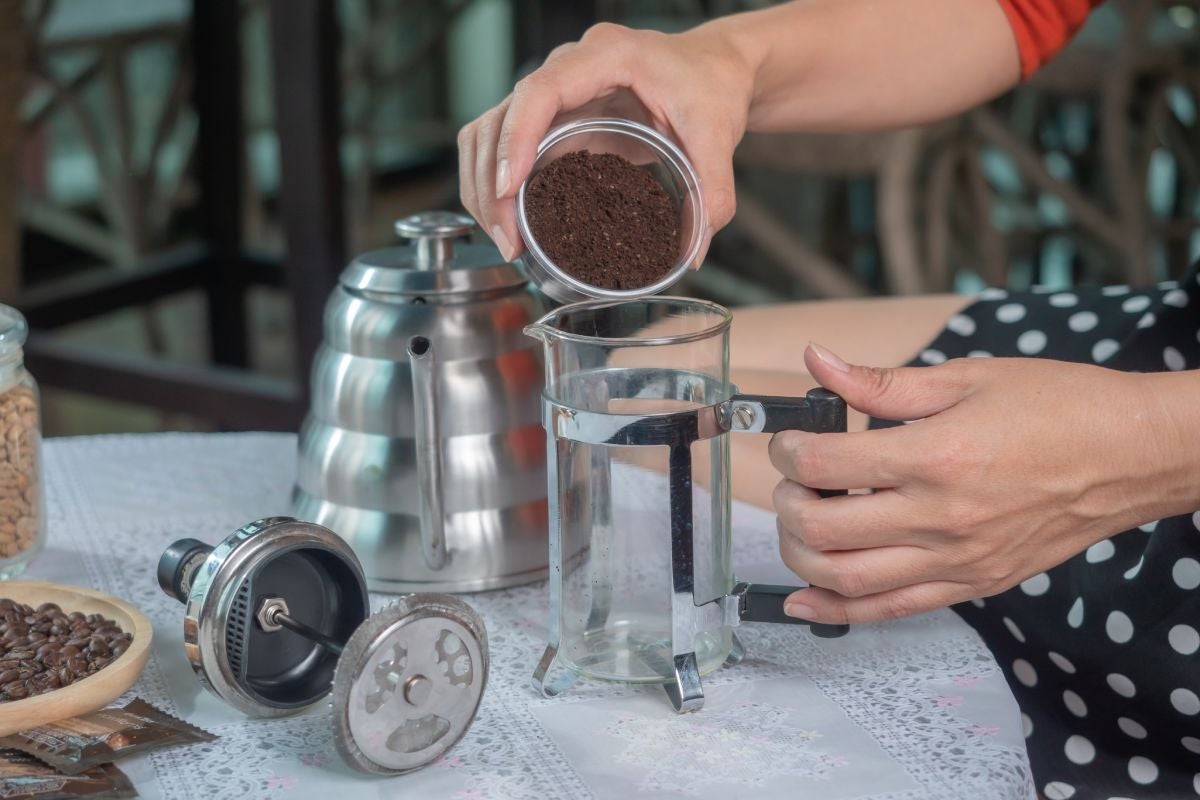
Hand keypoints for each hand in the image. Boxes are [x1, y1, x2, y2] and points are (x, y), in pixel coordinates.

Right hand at [457, 21, 754, 261]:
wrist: (710, 69)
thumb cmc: (709, 85)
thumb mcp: (718, 134)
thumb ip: (714, 189)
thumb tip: (696, 249)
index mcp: (607, 56)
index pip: (539, 91)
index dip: (515, 139)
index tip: (508, 187)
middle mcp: (568, 67)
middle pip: (499, 117)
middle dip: (490, 182)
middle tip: (508, 239)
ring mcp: (554, 93)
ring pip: (488, 131)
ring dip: (482, 186)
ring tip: (505, 239)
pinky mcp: (551, 119)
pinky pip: (503, 144)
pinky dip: (496, 184)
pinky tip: (510, 222)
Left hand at [771, 343, 1199, 623]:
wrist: (1132, 456)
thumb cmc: (1059, 408)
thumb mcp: (967, 378)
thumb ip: (882, 382)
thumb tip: (818, 362)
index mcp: (935, 455)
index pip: (823, 465)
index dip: (787, 451)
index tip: (790, 441)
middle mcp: (940, 516)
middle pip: (822, 528)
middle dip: (785, 503)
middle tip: (791, 482)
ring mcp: (957, 559)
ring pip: (846, 578)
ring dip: (800, 556)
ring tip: (801, 524)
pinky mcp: (972, 584)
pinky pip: (890, 610)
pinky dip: (837, 610)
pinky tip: (804, 600)